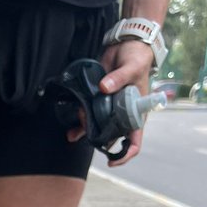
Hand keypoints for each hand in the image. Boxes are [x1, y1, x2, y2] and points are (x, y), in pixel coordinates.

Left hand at [66, 39, 155, 165]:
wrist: (125, 44)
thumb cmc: (137, 58)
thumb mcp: (133, 67)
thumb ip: (119, 78)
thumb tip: (103, 88)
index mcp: (137, 113)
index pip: (134, 141)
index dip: (125, 154)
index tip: (112, 161)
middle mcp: (122, 114)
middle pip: (110, 137)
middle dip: (96, 139)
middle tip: (86, 130)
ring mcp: (109, 108)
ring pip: (96, 127)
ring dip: (84, 131)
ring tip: (74, 129)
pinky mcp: (97, 99)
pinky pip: (87, 114)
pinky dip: (78, 120)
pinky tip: (70, 124)